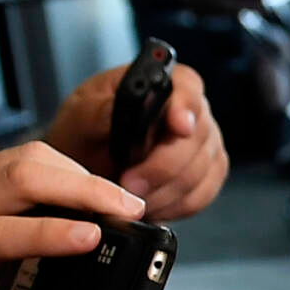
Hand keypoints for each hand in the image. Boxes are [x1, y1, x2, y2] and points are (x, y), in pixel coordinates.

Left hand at [0, 143, 145, 289]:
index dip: (46, 232)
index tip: (94, 237)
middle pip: (18, 175)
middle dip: (82, 187)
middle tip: (132, 211)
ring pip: (26, 157)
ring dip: (79, 174)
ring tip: (121, 204)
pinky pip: (24, 156)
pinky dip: (65, 169)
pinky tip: (91, 195)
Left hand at [47, 60, 228, 218]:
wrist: (83, 166)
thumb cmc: (83, 133)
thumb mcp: (81, 116)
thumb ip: (108, 109)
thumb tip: (137, 102)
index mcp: (161, 82)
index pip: (188, 87)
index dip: (187, 107)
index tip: (179, 128)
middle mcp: (191, 110)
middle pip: (197, 137)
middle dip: (162, 167)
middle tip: (129, 184)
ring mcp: (205, 143)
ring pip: (200, 171)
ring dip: (163, 192)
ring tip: (130, 199)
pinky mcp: (208, 174)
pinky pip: (202, 194)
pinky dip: (173, 206)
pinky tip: (148, 204)